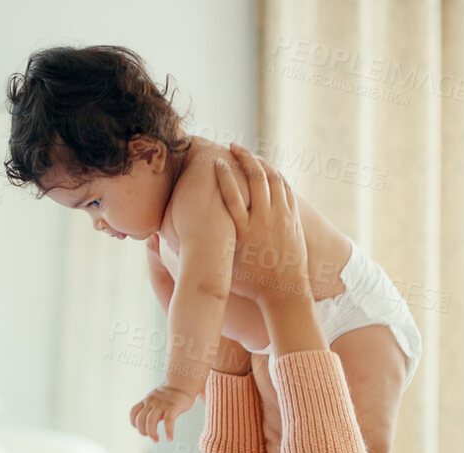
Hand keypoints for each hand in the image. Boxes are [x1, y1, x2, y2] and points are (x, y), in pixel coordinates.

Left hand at [131, 385, 195, 441]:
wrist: (183, 383)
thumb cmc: (172, 394)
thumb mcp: (157, 398)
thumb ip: (152, 408)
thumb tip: (149, 423)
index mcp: (147, 400)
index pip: (133, 412)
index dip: (133, 422)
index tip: (138, 428)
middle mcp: (152, 402)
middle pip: (140, 419)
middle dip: (143, 431)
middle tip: (150, 437)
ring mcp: (162, 404)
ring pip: (150, 421)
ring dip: (152, 433)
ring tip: (156, 439)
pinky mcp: (173, 407)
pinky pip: (168, 422)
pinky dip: (169, 432)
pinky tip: (170, 438)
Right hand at [213, 143, 308, 302]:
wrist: (285, 293)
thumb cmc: (249, 283)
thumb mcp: (222, 266)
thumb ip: (201, 249)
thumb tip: (170, 239)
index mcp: (244, 231)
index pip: (231, 194)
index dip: (223, 174)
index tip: (215, 160)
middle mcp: (264, 221)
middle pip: (255, 179)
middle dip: (243, 158)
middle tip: (233, 147)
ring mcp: (281, 218)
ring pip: (273, 180)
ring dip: (260, 162)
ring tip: (249, 154)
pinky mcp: (293, 219)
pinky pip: (286, 189)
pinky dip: (276, 175)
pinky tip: (268, 170)